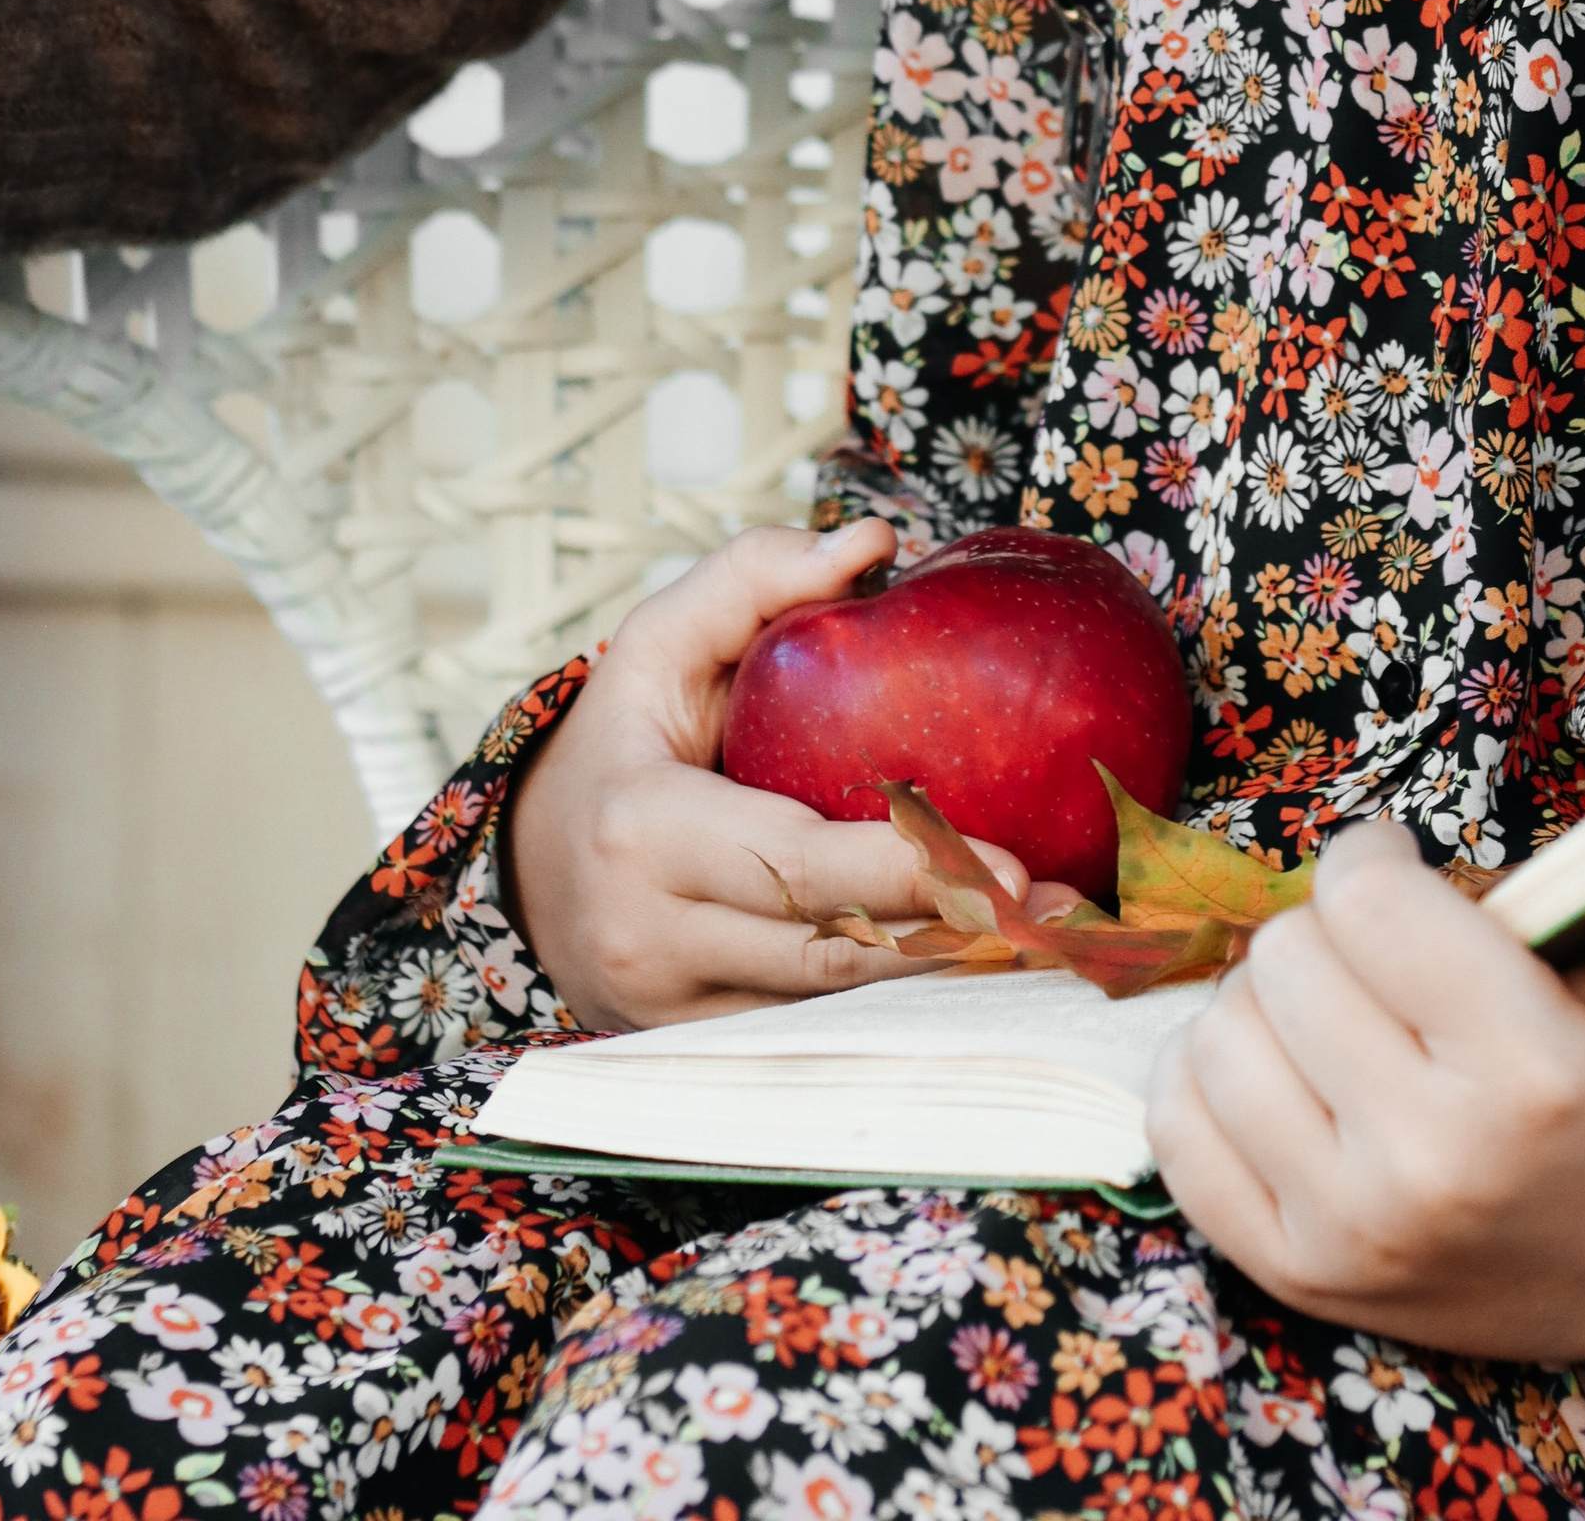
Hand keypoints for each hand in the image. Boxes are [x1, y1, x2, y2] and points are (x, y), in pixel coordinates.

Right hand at [506, 518, 1046, 1030]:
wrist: (528, 864)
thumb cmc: (621, 738)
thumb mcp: (661, 641)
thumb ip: (756, 576)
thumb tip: (871, 541)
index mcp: (644, 832)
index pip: (797, 862)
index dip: (908, 868)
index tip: (1010, 862)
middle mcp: (651, 935)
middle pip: (828, 949)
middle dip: (950, 933)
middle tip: (1055, 907)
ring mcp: (670, 1007)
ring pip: (828, 1004)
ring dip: (938, 976)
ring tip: (1043, 939)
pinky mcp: (693, 1043)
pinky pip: (807, 1026)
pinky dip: (889, 998)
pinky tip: (971, 967)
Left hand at [1146, 820, 1584, 1365]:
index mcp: (1528, 1073)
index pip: (1366, 903)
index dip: (1371, 859)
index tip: (1401, 870)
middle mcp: (1432, 1159)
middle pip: (1284, 958)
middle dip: (1323, 929)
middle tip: (1374, 952)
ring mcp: (1353, 1228)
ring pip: (1219, 1036)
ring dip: (1261, 1002)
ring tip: (1330, 1011)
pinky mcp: (1297, 1276)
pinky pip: (1178, 1135)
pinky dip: (1205, 1080)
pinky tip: (1275, 1070)